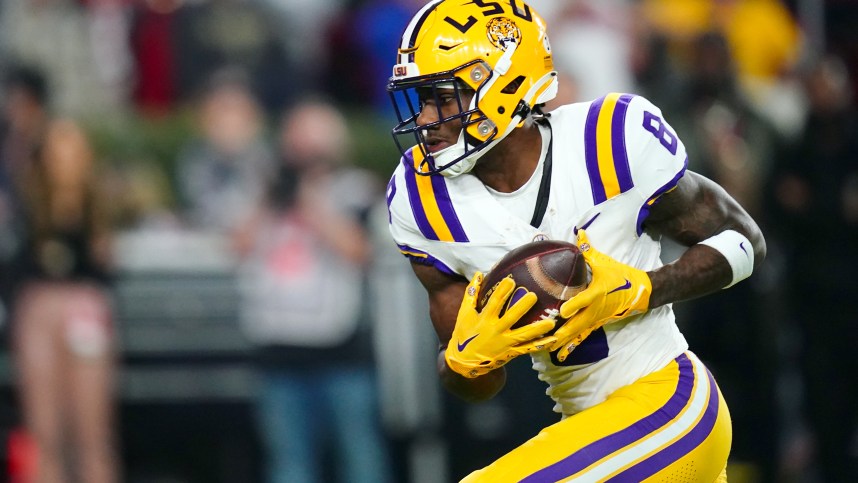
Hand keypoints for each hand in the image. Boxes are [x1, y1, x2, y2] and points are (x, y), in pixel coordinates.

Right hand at [444, 272, 557, 377]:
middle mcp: (496, 330)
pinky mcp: (511, 353)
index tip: (511, 280)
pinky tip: (554, 339)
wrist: (464, 363)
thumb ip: (471, 294)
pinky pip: (528, 349)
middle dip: (522, 307)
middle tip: (534, 296)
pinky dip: (541, 345)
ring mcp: (505, 343)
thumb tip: (479, 274)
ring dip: (537, 329)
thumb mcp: (464, 314)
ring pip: (523, 335)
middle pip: (511, 317)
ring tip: (551, 322)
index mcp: (484, 319)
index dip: (502, 291)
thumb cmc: (464, 334)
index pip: (494, 302)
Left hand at [549, 230, 651, 361]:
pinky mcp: (597, 324)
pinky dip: (571, 345)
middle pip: (577, 323)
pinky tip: (561, 355)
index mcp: (597, 293)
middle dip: (561, 331)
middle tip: (545, 338)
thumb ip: (587, 249)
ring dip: (562, 340)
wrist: (640, 292)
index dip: (574, 305)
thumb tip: (578, 233)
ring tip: (546, 348)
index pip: (585, 300)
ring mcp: (596, 319)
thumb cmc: (621, 276)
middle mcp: (596, 309)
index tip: (562, 312)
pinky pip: (582, 336)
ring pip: (577, 332)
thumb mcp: (604, 262)